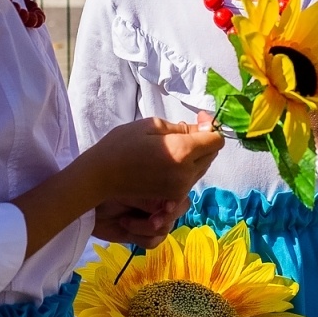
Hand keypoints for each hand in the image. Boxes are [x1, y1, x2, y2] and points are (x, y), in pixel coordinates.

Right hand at [92, 117, 222, 203]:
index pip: (216, 141)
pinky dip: (187, 168)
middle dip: (205, 141)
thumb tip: (205, 128)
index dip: (210, 127)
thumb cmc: (122, 145)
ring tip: (174, 144)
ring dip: (196, 155)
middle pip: (212, 155)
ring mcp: (181, 189)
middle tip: (185, 129)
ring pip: (202, 168)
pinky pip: (190, 179)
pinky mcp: (173, 197)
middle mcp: (186, 173)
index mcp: (182, 152)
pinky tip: (169, 160)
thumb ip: (182, 128)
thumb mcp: (152, 125)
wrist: (101, 176)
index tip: (199, 119)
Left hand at [93, 196, 184, 247]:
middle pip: (175, 216)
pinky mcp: (142, 236)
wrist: (87, 207)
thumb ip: (152, 198)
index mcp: (159, 189)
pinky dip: (138, 237)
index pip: (180, 197)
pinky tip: (125, 227)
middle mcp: (159, 205)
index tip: (166, 208)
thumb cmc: (107, 191)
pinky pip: (152, 242)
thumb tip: (170, 206)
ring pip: (163, 231)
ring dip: (143, 228)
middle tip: (151, 221)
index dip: (175, 205)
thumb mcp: (130, 190)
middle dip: (162, 220)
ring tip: (125, 220)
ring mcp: (152, 221)